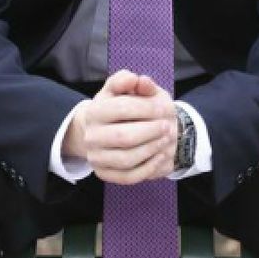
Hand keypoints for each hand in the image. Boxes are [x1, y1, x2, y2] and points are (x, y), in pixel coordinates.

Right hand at [63, 69, 177, 183]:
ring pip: (127, 159)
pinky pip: (128, 176)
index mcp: (95, 111)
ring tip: (166, 139)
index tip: (163, 108)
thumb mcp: (129, 89)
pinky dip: (149, 168)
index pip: (122, 108)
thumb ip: (133, 82)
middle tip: (167, 126)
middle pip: (124, 137)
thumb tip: (141, 80)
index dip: (148, 108)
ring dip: (152, 149)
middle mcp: (91, 136)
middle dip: (151, 131)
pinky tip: (160, 156)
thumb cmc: (125, 106)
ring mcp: (96, 157)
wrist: (111, 129)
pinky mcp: (104, 174)